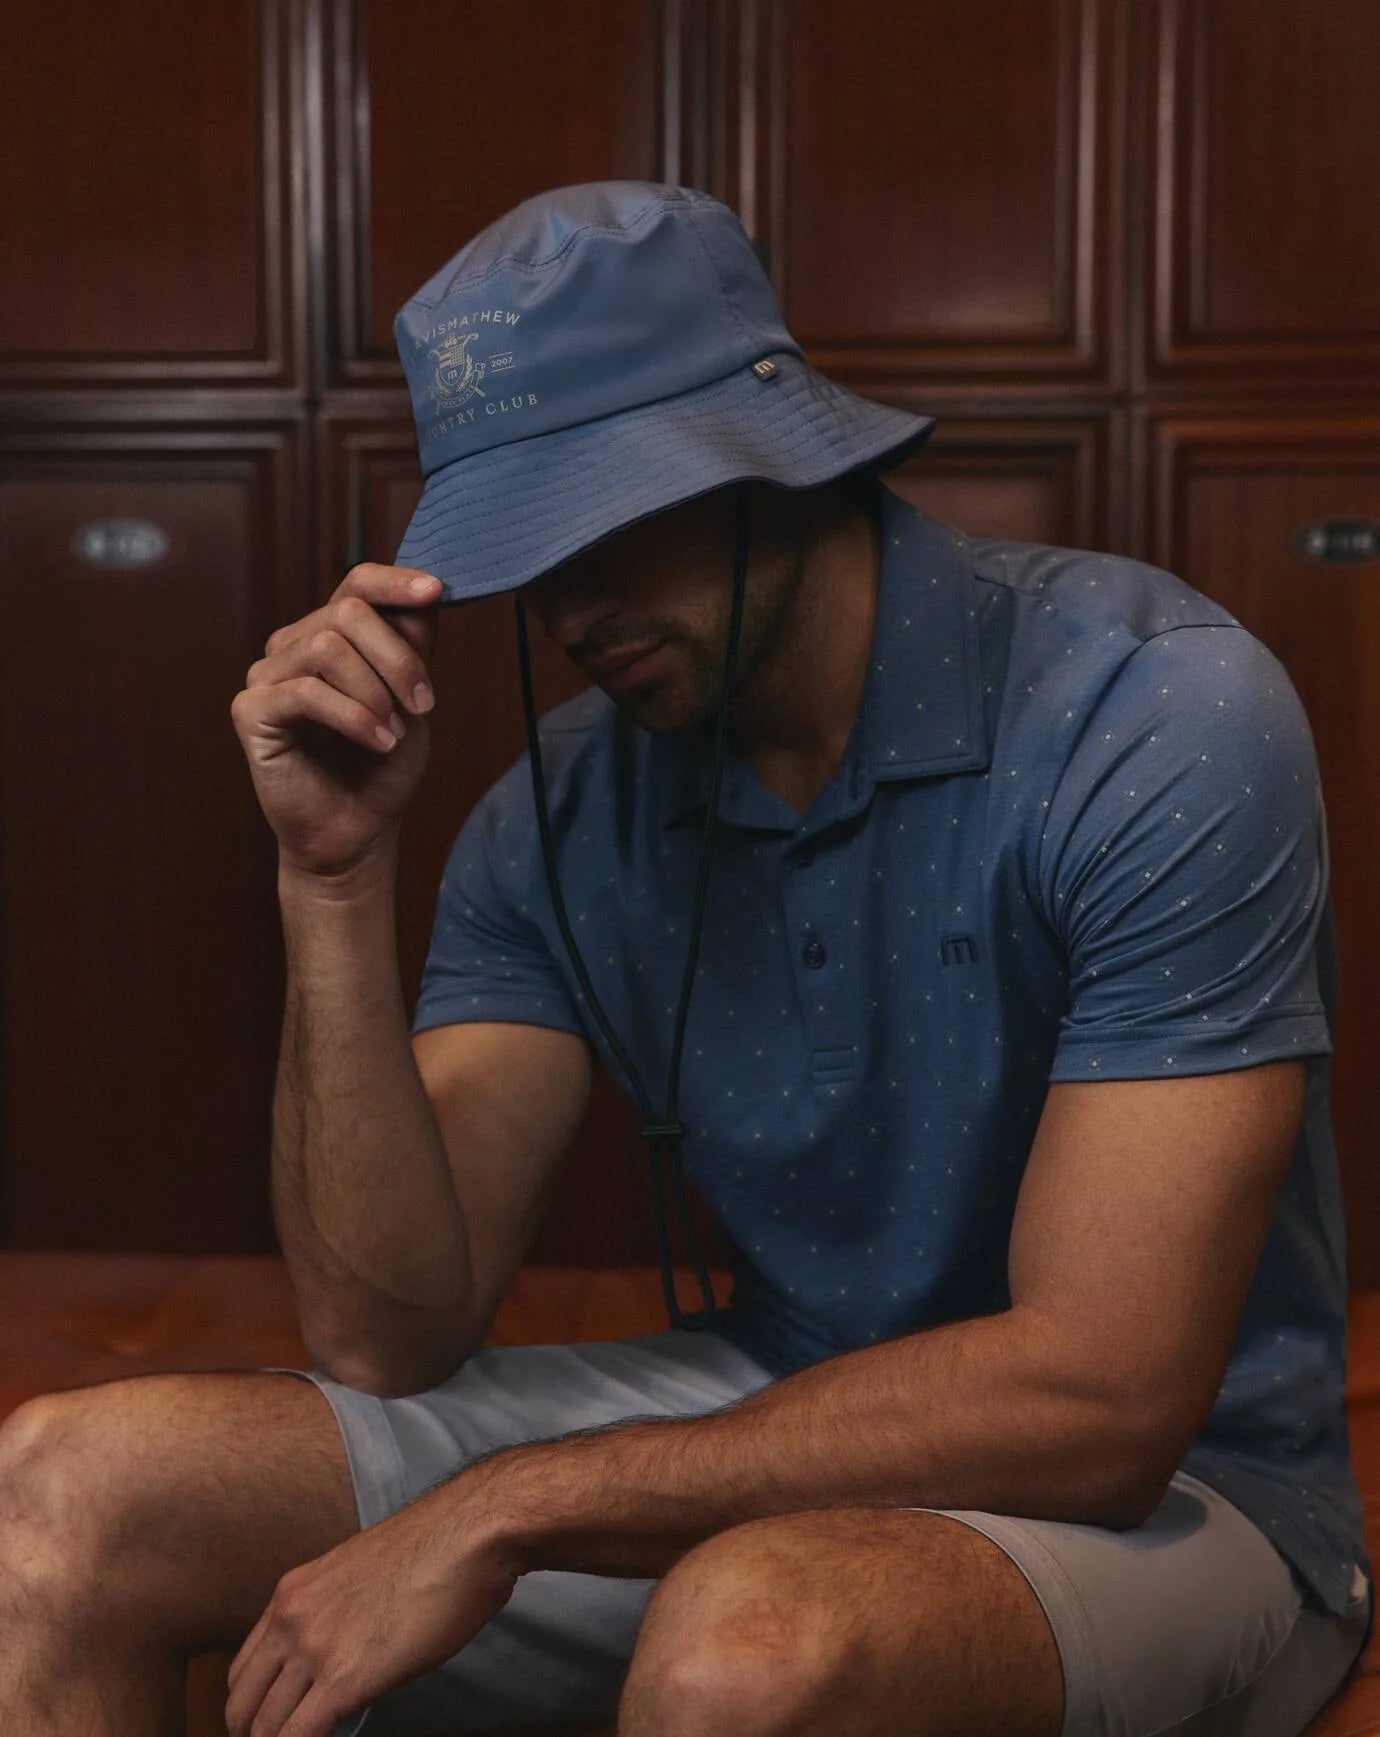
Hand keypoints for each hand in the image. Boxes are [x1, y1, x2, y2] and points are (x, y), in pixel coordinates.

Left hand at [224, 1475, 520, 1736]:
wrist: (468, 1535)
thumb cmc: (434, 1550)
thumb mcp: (359, 1575)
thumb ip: (333, 1614)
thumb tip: (338, 1655)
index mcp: (292, 1593)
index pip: (243, 1671)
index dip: (254, 1708)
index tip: (276, 1724)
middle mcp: (290, 1618)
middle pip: (241, 1704)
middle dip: (257, 1734)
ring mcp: (313, 1648)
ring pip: (264, 1727)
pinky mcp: (343, 1679)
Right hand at [230, 564, 443, 879]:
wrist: (356, 831)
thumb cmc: (382, 767)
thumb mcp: (412, 700)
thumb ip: (413, 647)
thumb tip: (430, 591)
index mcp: (332, 635)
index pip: (357, 582)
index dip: (395, 581)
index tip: (435, 591)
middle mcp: (294, 646)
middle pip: (348, 612)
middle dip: (397, 658)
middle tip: (424, 704)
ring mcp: (268, 675)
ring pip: (327, 649)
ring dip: (375, 692)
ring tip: (395, 734)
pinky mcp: (250, 710)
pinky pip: (306, 692)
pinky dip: (353, 717)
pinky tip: (379, 742)